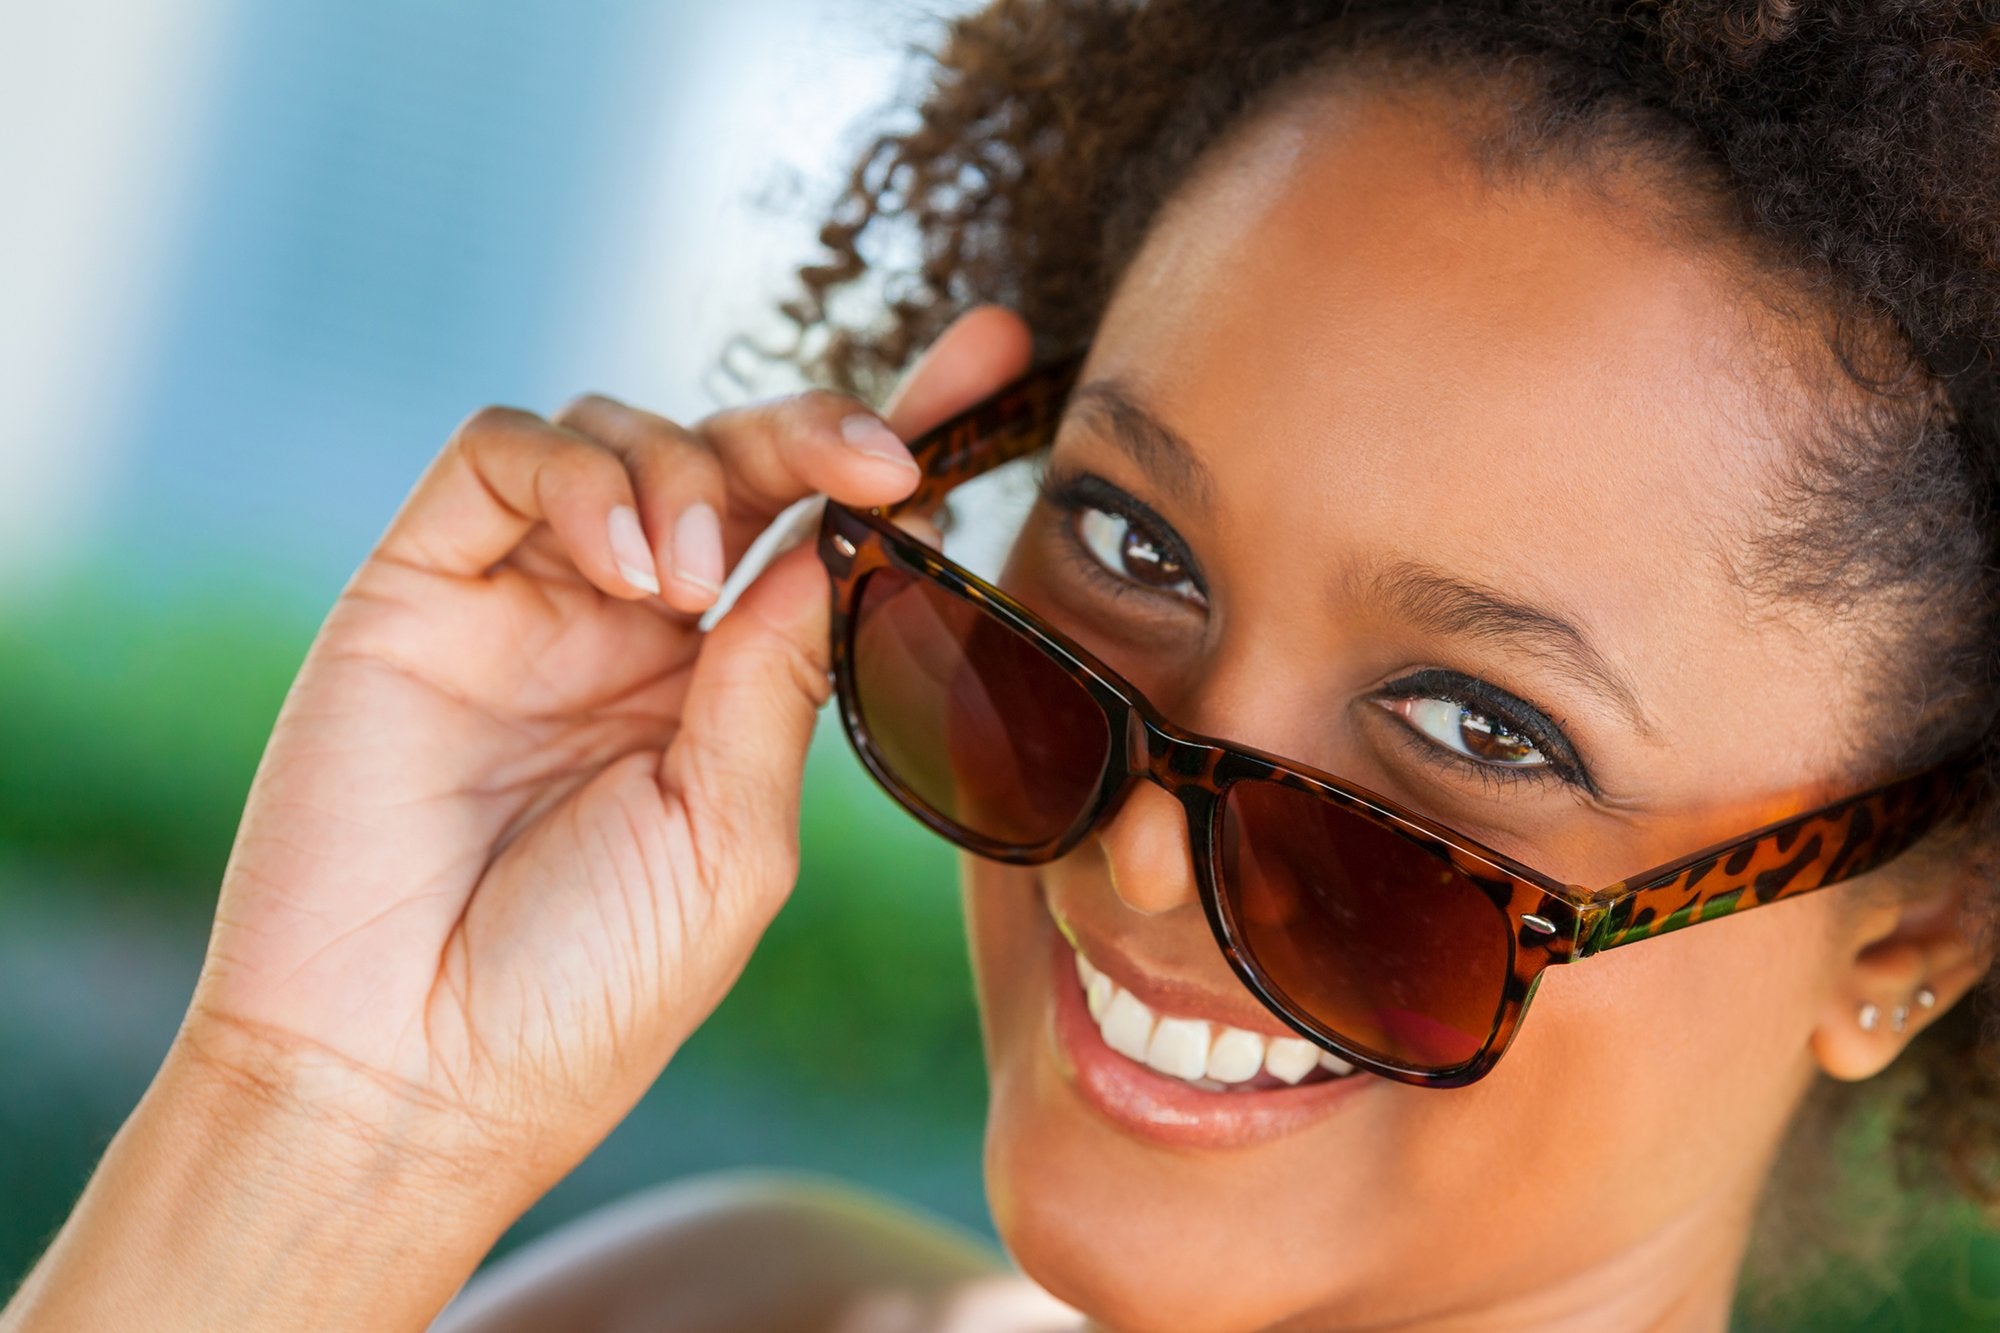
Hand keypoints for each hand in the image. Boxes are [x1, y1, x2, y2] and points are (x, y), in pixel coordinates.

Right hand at [177, 306, 1033, 1193]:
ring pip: (617, 434)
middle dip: (811, 430)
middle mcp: (622, 631)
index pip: (814, 537)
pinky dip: (577, 477)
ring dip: (686, 476)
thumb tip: (841, 543)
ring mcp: (521, 604)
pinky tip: (619, 567)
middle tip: (879, 457)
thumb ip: (776, 680)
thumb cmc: (582, 992)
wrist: (404, 1077)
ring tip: (686, 583)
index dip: (895, 449)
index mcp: (713, 694)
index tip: (991, 366)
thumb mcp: (729, 836)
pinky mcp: (418, 587)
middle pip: (727, 461)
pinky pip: (499, 456)